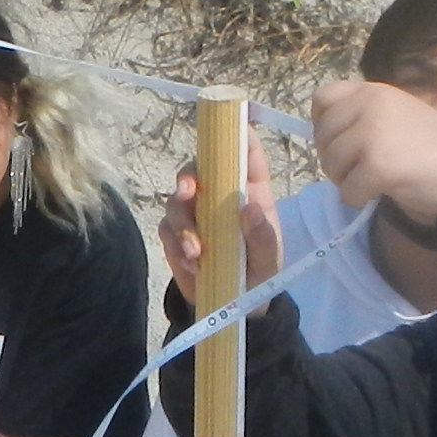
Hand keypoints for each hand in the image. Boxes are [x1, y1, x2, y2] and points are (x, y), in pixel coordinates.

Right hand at [160, 137, 282, 303]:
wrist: (237, 306)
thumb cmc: (260, 271)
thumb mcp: (270, 259)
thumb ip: (263, 237)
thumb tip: (250, 209)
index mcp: (249, 190)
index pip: (245, 151)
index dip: (236, 133)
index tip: (227, 131)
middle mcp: (219, 195)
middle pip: (197, 168)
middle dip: (188, 176)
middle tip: (187, 193)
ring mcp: (195, 214)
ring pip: (175, 200)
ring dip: (182, 224)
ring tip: (196, 253)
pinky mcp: (176, 235)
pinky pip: (166, 231)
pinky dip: (176, 247)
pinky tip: (192, 266)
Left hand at [311, 74, 436, 226]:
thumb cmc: (433, 145)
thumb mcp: (396, 113)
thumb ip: (362, 115)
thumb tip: (322, 133)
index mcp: (373, 91)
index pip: (322, 97)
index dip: (322, 123)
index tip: (338, 140)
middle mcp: (370, 105)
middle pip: (322, 136)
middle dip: (333, 158)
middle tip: (357, 169)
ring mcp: (373, 134)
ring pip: (330, 164)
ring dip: (345, 180)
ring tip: (371, 180)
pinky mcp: (378, 165)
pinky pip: (347, 191)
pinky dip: (358, 199)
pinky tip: (378, 193)